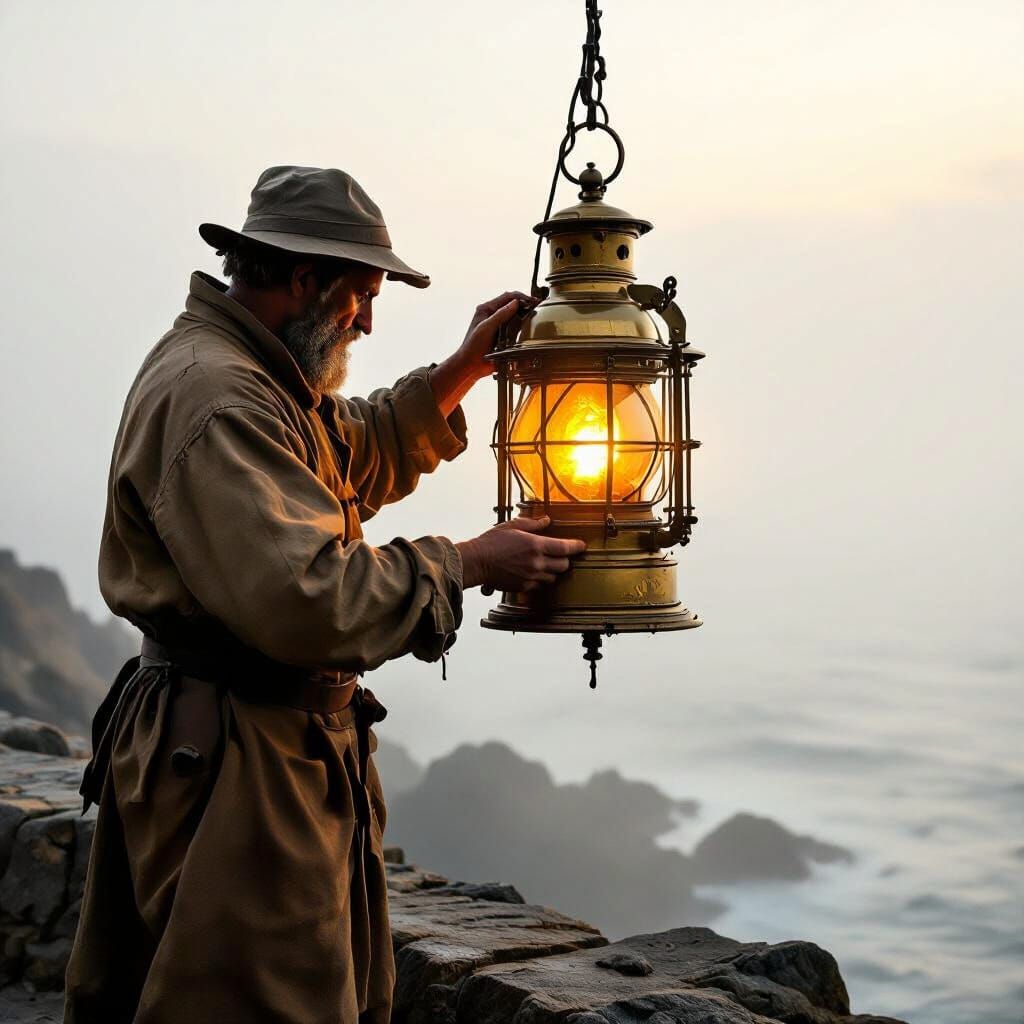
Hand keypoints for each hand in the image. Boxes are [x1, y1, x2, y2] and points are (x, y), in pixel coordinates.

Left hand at [429, 290, 537, 417]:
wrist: (471, 366)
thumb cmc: (472, 347)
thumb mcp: (486, 328)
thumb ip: (500, 315)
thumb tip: (515, 303)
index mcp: (486, 309)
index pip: (507, 297)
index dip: (521, 297)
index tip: (533, 301)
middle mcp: (493, 315)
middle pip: (512, 305)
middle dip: (525, 304)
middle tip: (538, 307)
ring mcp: (498, 326)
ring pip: (515, 316)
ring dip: (525, 315)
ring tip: (536, 315)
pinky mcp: (503, 336)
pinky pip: (515, 328)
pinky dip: (522, 326)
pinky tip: (528, 328)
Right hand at [456, 515, 585, 592]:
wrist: (477, 562)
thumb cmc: (491, 542)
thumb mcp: (512, 526)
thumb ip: (532, 524)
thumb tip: (546, 521)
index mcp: (536, 545)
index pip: (565, 548)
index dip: (576, 546)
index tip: (581, 545)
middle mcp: (536, 563)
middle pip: (563, 565)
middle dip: (565, 559)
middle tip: (561, 554)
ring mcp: (531, 577)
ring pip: (553, 577)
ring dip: (553, 570)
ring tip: (545, 563)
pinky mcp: (524, 587)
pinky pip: (540, 585)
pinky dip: (540, 579)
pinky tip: (532, 572)